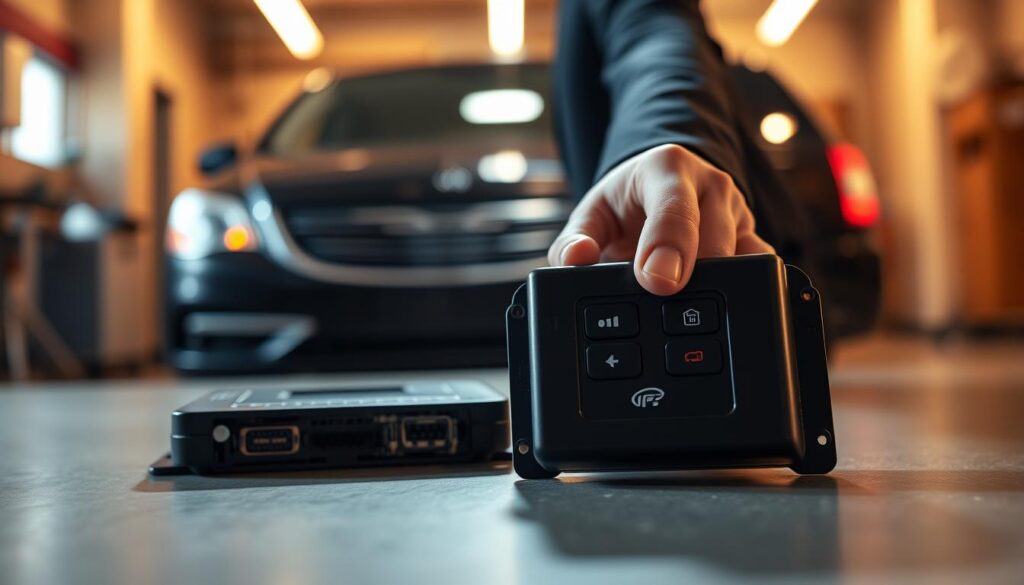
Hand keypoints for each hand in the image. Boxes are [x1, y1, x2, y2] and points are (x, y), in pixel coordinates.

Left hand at [548, 144, 773, 294]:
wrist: (658, 190)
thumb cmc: (625, 203)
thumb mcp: (592, 214)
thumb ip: (573, 240)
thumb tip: (576, 259)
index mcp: (667, 168)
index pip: (675, 209)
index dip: (667, 248)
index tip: (655, 282)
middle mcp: (711, 185)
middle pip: (715, 241)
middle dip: (693, 278)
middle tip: (666, 306)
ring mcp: (738, 213)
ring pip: (743, 259)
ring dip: (716, 289)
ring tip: (685, 312)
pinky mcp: (753, 239)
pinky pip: (761, 270)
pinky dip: (744, 292)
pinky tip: (721, 312)